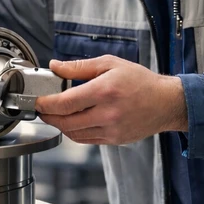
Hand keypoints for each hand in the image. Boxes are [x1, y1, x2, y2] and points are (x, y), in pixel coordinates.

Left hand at [35, 56, 187, 144]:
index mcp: (105, 91)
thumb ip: (79, 67)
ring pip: (73, 133)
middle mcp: (107, 113)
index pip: (65, 102)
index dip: (46, 103)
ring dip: (59, 125)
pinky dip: (73, 132)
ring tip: (55, 114)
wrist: (165, 103)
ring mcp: (111, 130)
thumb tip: (55, 66)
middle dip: (48, 116)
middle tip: (41, 108)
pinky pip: (85, 139)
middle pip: (65, 122)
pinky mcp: (114, 140)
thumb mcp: (110, 64)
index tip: (37, 100)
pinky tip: (71, 122)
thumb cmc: (140, 81)